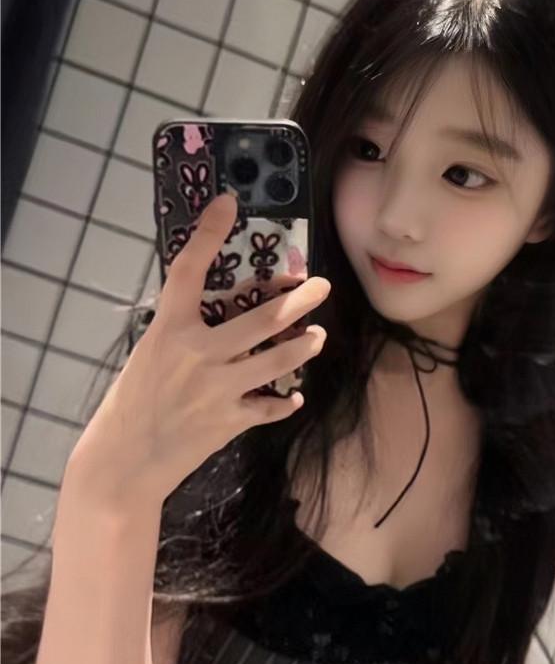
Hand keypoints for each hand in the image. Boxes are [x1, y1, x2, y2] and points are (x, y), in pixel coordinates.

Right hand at [68, 192, 329, 507]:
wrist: (124, 460)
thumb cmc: (133, 402)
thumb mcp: (150, 353)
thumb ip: (183, 331)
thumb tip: (222, 311)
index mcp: (169, 328)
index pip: (190, 270)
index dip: (210, 234)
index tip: (229, 203)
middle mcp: (197, 353)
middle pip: (261, 320)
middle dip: (298, 301)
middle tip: (320, 286)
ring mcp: (217, 388)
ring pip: (276, 361)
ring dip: (303, 347)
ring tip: (317, 337)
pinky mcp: (229, 420)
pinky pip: (269, 407)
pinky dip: (284, 403)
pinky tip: (293, 398)